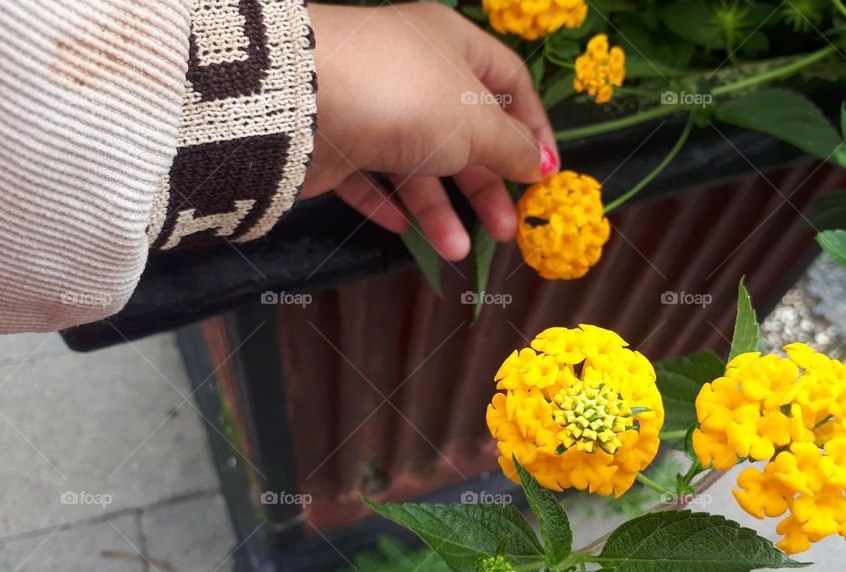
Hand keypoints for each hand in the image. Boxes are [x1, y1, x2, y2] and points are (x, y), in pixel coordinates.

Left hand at [299, 2, 558, 260]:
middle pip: (464, 132)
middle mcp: (412, 72)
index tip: (546, 175)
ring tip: (453, 252)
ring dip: (439, 209)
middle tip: (505, 231)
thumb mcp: (474, 123)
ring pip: (417, 161)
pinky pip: (369, 175)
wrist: (299, 102)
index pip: (509, 83)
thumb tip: (543, 163)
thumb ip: (512, 148)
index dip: (533, 128)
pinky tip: (402, 230)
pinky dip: (388, 202)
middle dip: (486, 185)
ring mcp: (370, 107)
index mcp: (453, 45)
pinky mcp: (334, 142)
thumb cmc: (406, 98)